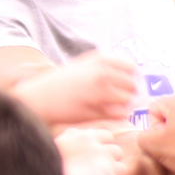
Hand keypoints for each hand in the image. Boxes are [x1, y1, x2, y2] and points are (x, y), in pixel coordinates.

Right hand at [18, 50, 137, 127]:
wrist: (40, 97)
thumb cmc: (63, 82)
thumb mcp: (85, 66)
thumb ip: (108, 68)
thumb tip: (135, 78)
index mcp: (101, 59)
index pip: (132, 68)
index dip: (131, 78)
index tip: (125, 85)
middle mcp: (102, 73)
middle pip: (132, 85)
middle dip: (128, 93)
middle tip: (116, 99)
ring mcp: (99, 92)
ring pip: (127, 101)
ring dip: (122, 106)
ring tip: (108, 106)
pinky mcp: (96, 111)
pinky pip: (119, 115)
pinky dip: (116, 116)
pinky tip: (104, 114)